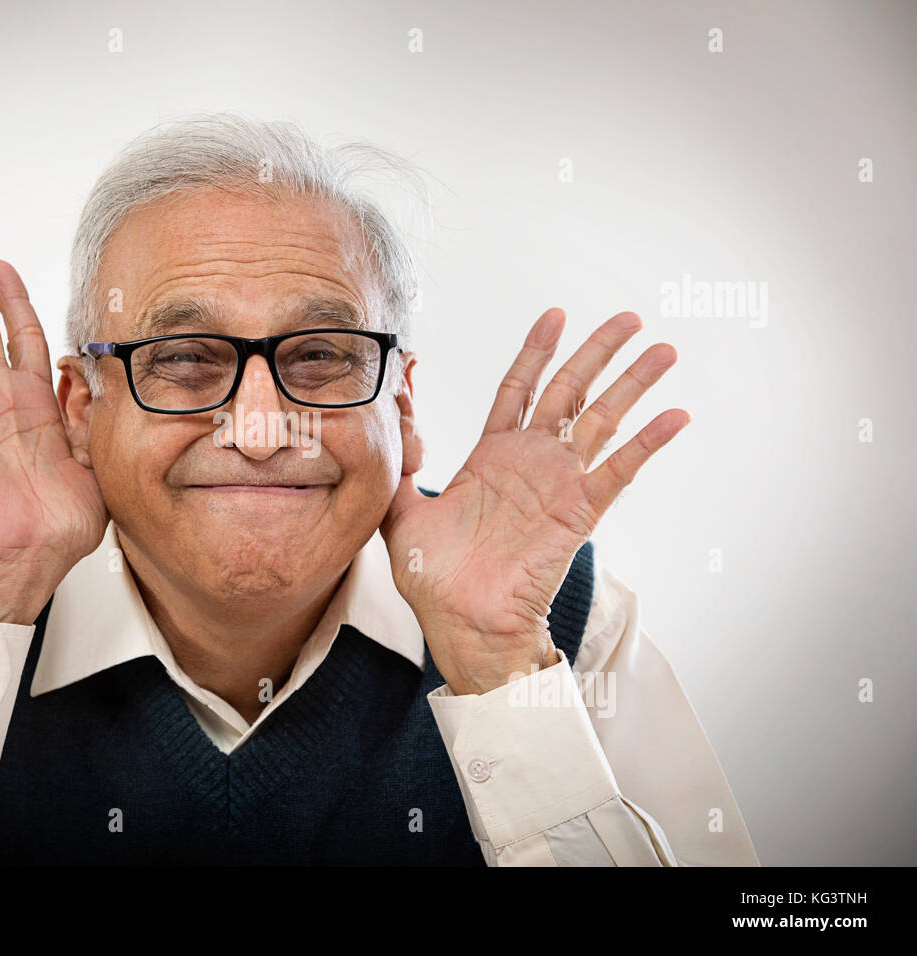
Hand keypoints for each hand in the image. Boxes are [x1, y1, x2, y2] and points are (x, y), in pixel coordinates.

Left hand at [381, 308, 687, 693]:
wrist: (460, 623)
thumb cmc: (432, 576)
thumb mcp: (399, 511)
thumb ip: (397, 462)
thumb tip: (387, 414)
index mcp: (491, 457)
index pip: (518, 390)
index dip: (537, 351)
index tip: (556, 314)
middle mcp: (530, 463)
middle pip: (570, 392)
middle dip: (597, 352)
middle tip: (629, 317)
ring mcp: (559, 484)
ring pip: (602, 421)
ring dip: (634, 384)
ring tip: (664, 350)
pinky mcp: (579, 512)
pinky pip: (619, 471)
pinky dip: (648, 443)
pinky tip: (676, 414)